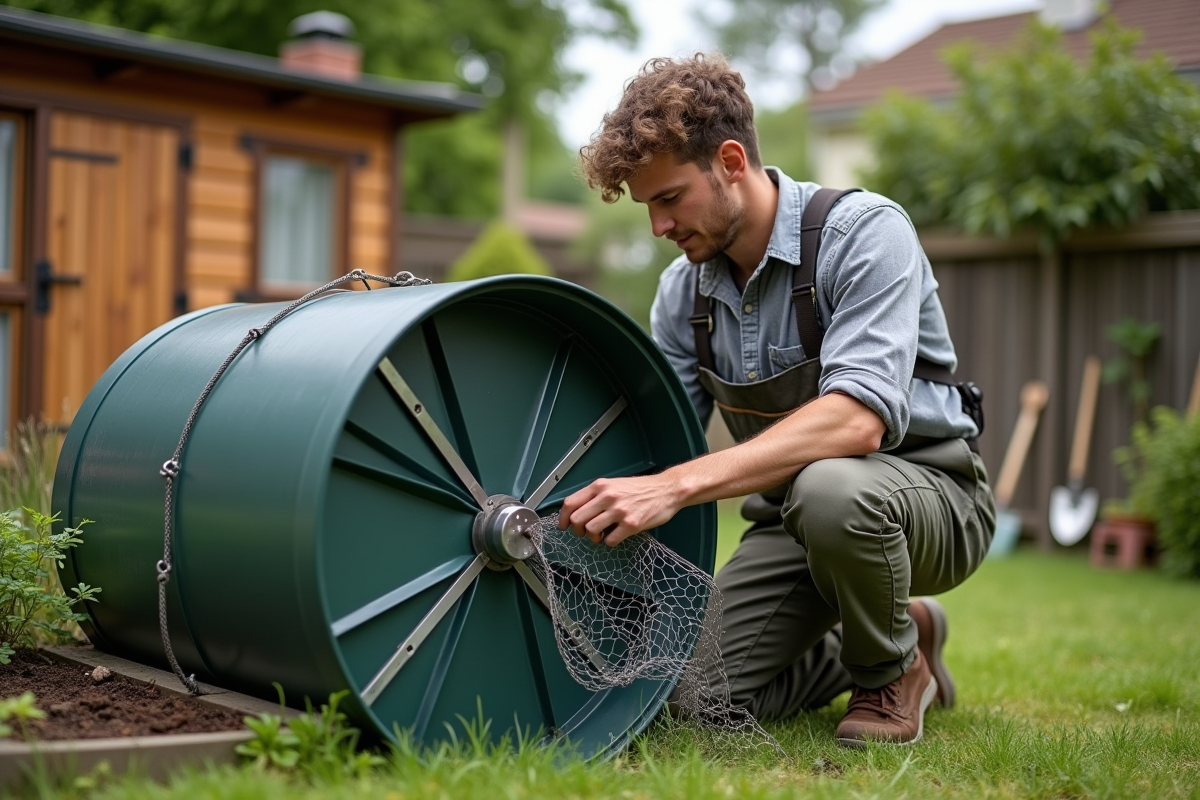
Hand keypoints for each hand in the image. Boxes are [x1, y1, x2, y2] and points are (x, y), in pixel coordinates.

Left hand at [557, 473, 683, 545]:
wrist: (667, 490)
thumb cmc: (641, 488)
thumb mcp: (614, 485)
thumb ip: (596, 495)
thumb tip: (577, 511)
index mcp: (600, 486)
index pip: (570, 503)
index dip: (562, 518)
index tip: (563, 526)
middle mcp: (607, 497)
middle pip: (576, 519)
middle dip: (577, 530)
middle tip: (584, 533)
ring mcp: (619, 511)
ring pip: (590, 530)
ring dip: (593, 538)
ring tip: (601, 535)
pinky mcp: (631, 524)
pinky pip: (609, 540)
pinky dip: (609, 542)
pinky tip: (615, 536)